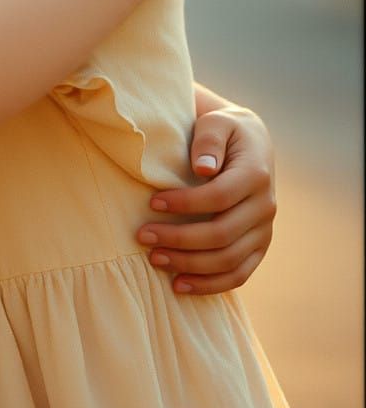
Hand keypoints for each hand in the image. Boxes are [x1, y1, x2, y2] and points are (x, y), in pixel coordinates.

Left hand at [136, 105, 275, 293]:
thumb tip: (204, 168)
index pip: (219, 197)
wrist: (249, 143)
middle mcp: (265, 206)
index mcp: (256, 174)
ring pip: (229, 259)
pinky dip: (211, 284)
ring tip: (154, 259)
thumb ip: (209, 140)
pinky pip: (239, 274)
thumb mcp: (217, 122)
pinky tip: (180, 284)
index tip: (151, 203)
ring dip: (190, 264)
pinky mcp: (258, 247)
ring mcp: (264, 230)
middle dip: (179, 239)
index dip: (185, 204)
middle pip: (222, 234)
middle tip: (142, 236)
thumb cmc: (223, 130)